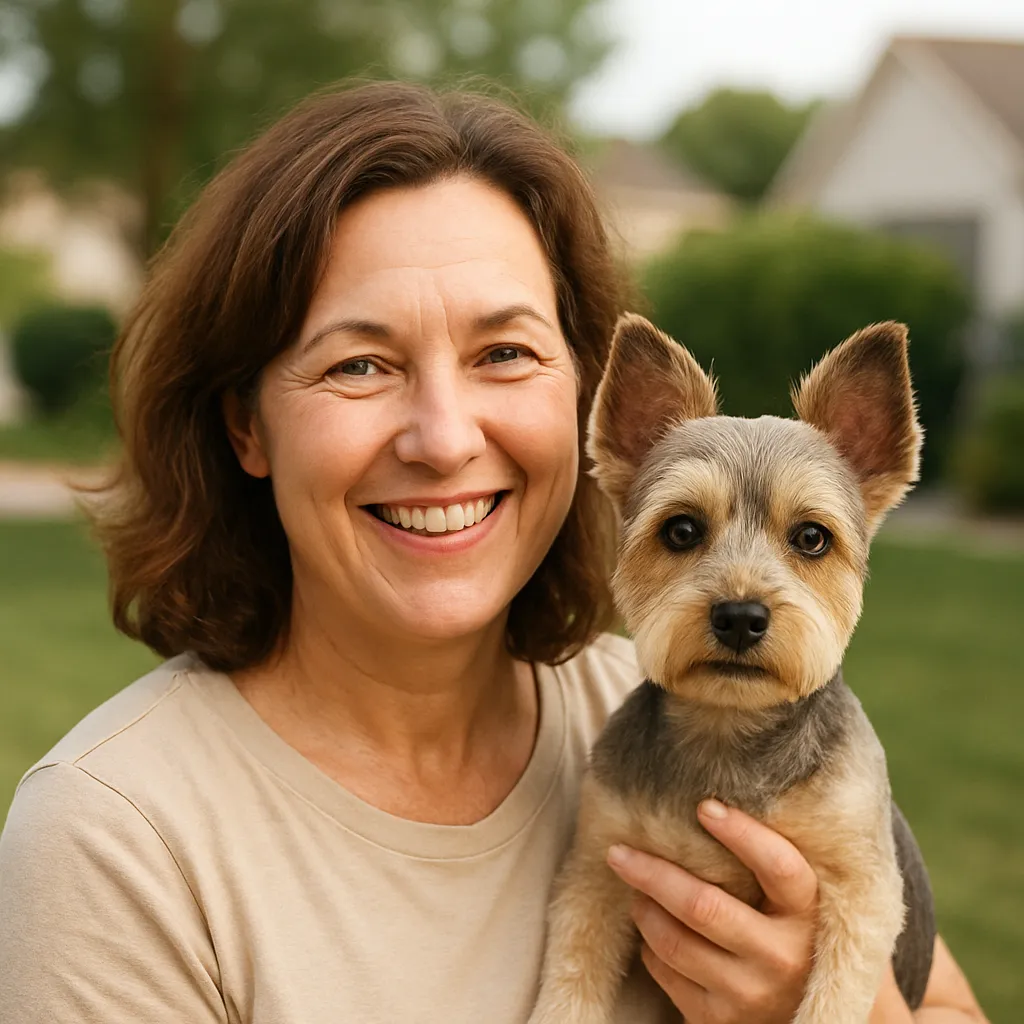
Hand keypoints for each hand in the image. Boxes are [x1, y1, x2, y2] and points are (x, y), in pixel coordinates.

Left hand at [607, 798, 817, 1023]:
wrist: (800, 1013)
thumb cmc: (788, 934)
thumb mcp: (793, 901)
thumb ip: (765, 863)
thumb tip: (706, 803)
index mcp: (807, 915)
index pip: (779, 867)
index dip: (742, 834)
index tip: (704, 806)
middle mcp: (783, 958)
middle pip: (703, 906)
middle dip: (652, 873)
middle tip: (619, 851)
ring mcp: (751, 994)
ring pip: (675, 942)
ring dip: (645, 909)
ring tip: (636, 890)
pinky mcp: (721, 1020)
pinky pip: (667, 973)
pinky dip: (650, 946)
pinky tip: (653, 927)